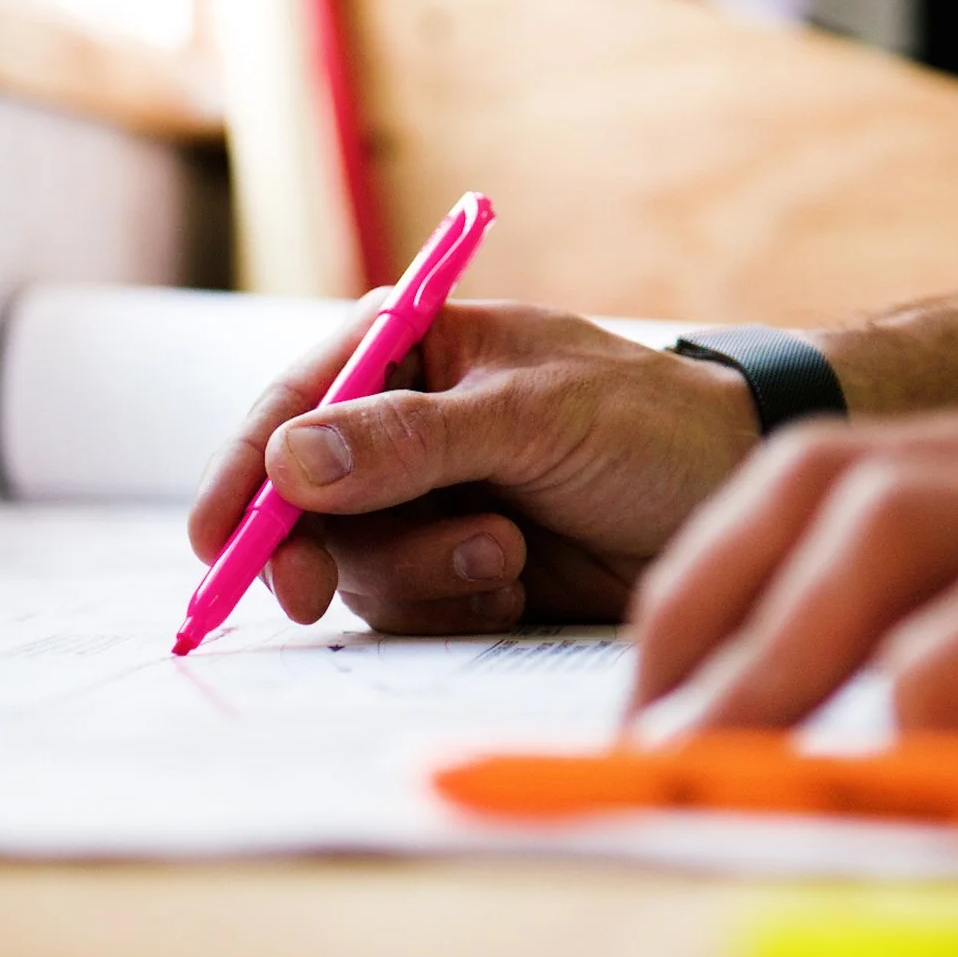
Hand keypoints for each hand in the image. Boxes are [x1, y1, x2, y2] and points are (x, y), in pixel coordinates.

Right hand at [189, 298, 760, 633]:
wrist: (740, 496)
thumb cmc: (648, 425)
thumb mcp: (531, 417)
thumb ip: (410, 440)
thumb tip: (288, 459)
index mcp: (406, 348)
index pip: (293, 405)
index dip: (242, 473)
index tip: (217, 541)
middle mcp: (400, 424)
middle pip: (301, 501)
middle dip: (320, 546)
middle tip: (311, 592)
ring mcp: (428, 501)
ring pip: (355, 564)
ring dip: (421, 572)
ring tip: (504, 552)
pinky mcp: (462, 570)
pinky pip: (411, 608)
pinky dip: (457, 603)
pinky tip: (518, 580)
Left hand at [625, 382, 957, 801]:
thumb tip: (952, 727)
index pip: (855, 469)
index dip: (735, 569)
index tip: (672, 677)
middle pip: (832, 475)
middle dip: (709, 599)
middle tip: (645, 728)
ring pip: (888, 521)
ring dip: (773, 644)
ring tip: (706, 756)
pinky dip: (926, 682)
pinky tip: (883, 759)